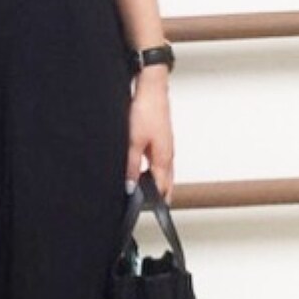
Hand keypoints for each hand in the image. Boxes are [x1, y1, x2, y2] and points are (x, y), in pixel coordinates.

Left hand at [127, 69, 174, 203]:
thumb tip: (130, 186)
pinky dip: (155, 169)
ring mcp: (166, 146)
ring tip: (147, 191)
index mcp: (164, 158)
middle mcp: (168, 154)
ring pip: (165, 171)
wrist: (152, 89)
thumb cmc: (147, 111)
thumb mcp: (133, 142)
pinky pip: (161, 160)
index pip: (162, 188)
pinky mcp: (162, 138)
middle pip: (167, 182)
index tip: (146, 209)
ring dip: (158, 182)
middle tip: (151, 206)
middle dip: (160, 194)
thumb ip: (131, 166)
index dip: (155, 201)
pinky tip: (145, 169)